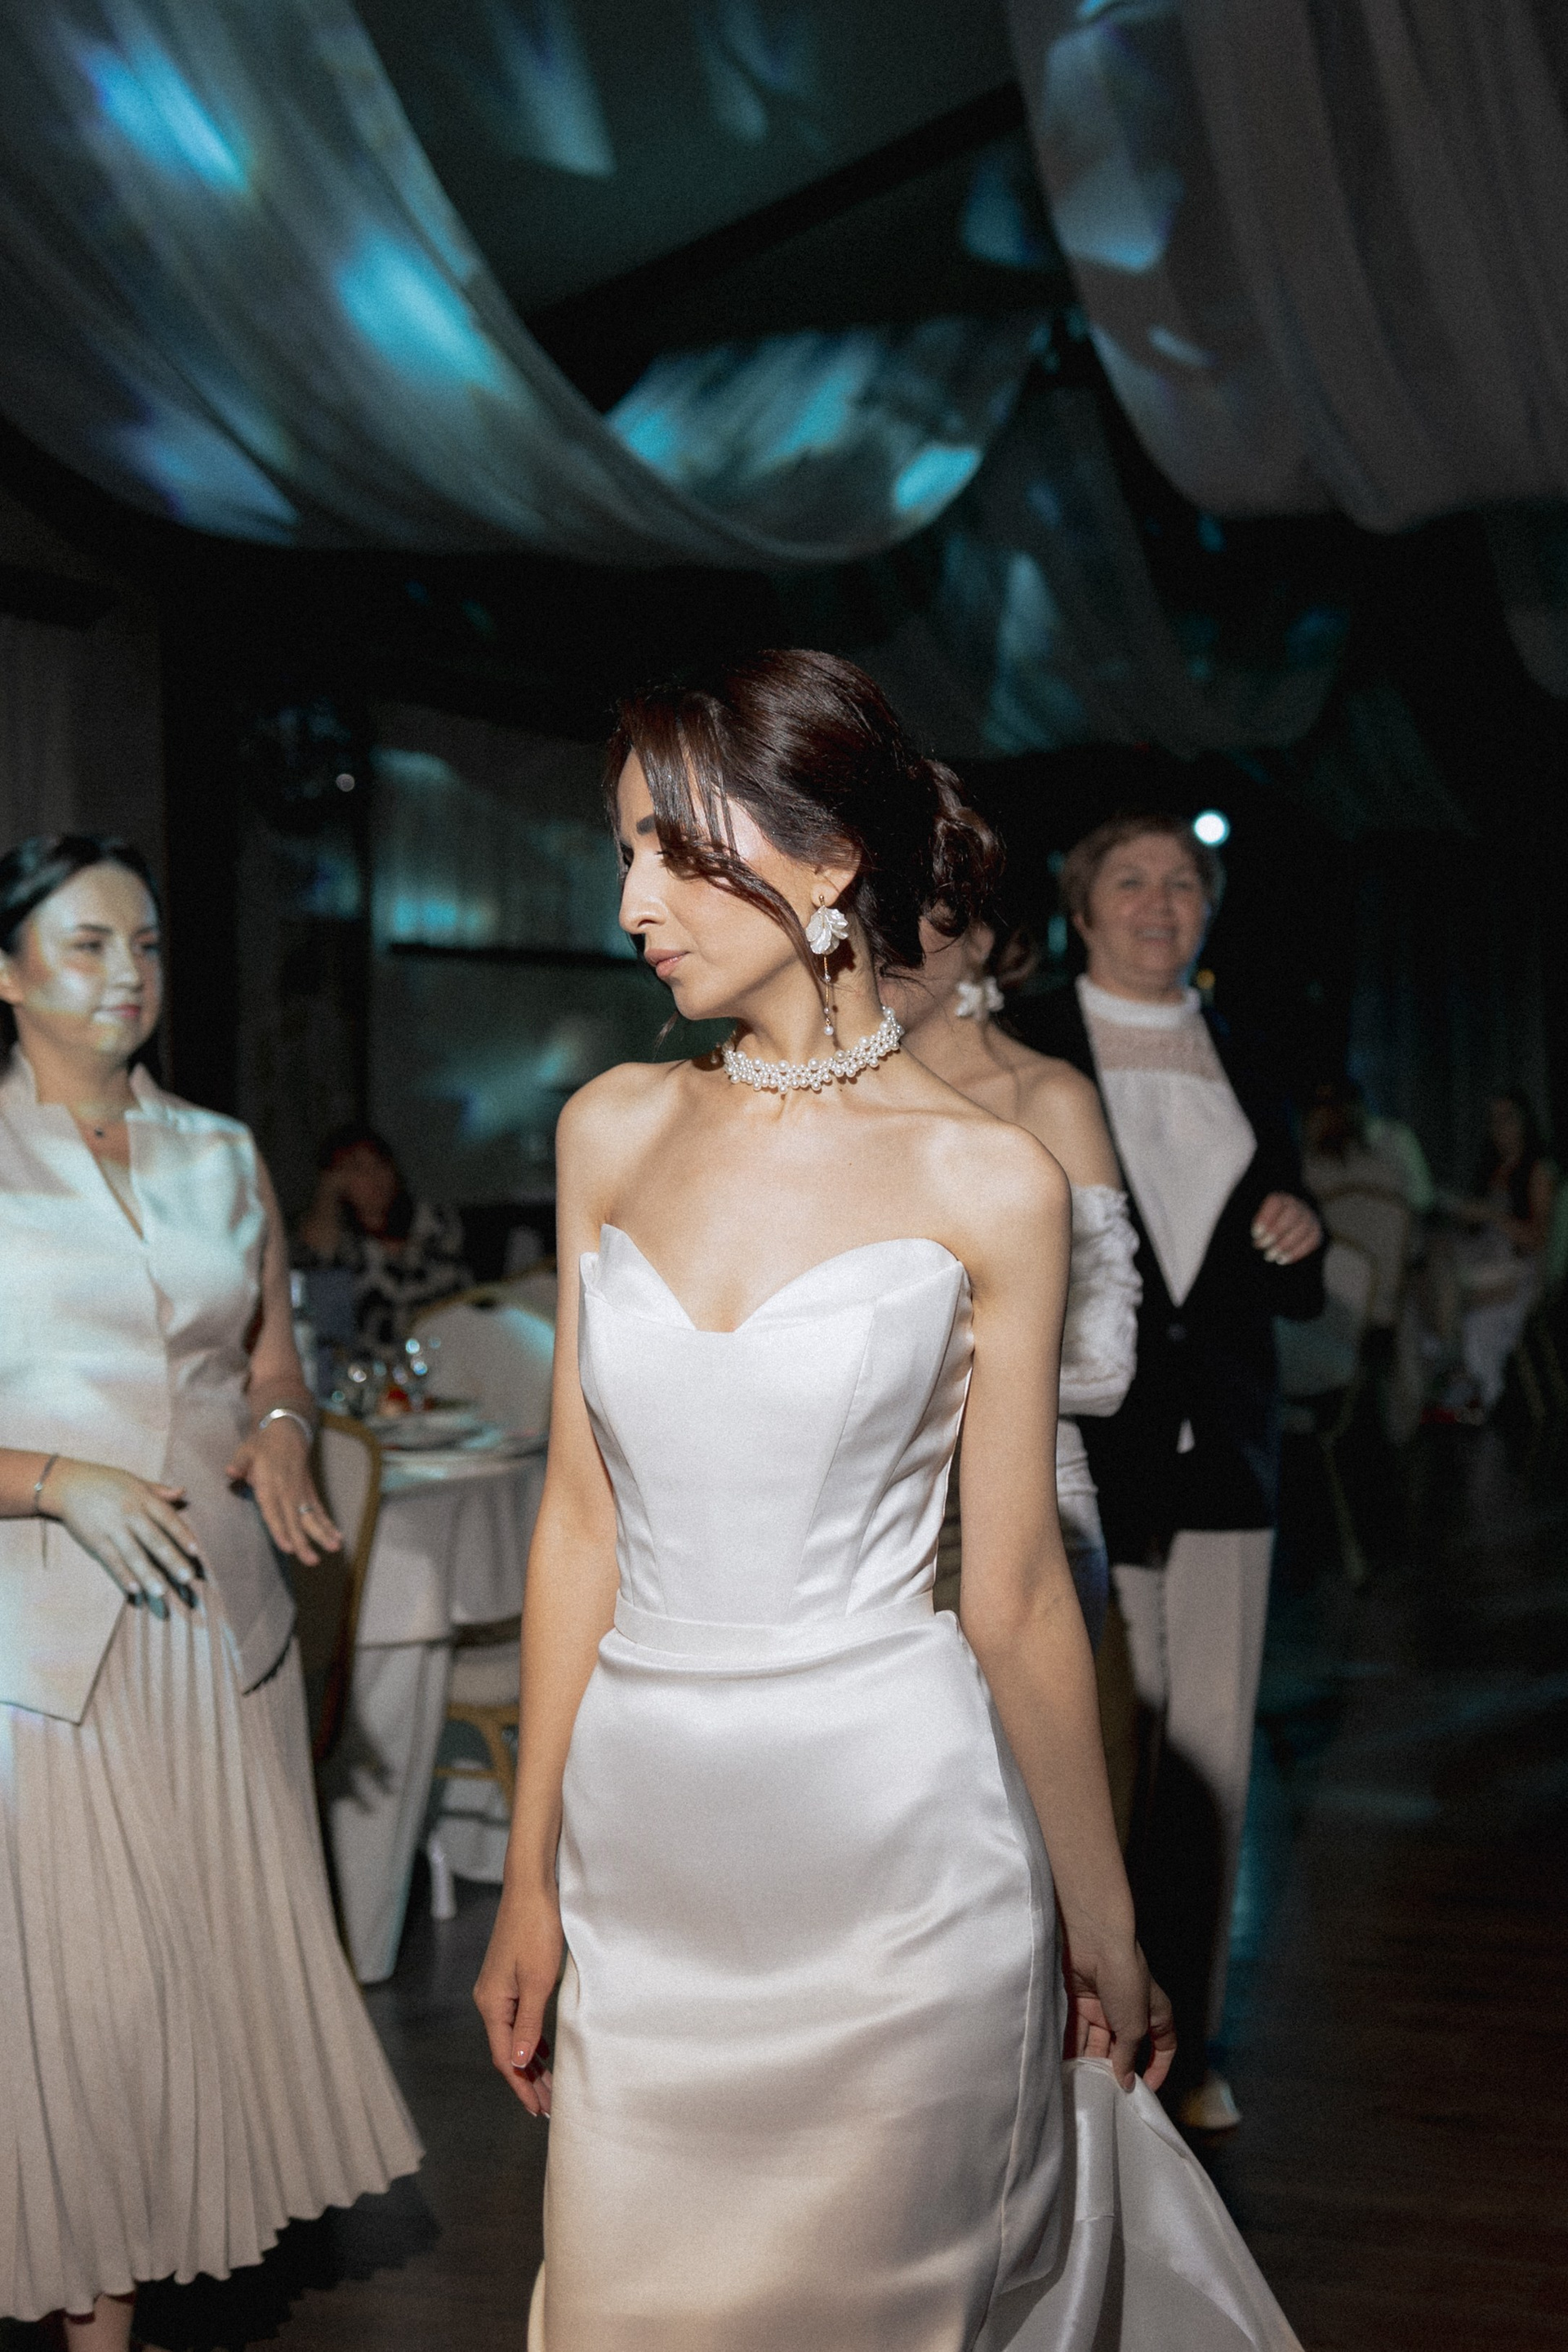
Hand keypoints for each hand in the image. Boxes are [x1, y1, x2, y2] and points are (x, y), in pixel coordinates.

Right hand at [40, 1457, 205, 1615]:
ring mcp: (112, 1528)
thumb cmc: (105, 1481)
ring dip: (148, 1574)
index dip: (183, 1535)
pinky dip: (123, 1575)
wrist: (67, 1483)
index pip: (168, 1519)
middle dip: (172, 1560)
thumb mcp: (134, 1480)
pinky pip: (112, 1560)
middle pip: (155, 1540)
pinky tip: (134, 1589)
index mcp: (143, 1498)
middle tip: (187, 1578)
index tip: (196, 1552)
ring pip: (134, 1555)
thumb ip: (159, 1490)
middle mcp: (130, 1513)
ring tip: (161, 1592)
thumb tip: (183, 1492)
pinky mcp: (96, 1540)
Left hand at [225, 1417, 340, 1562]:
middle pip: (295, 1521)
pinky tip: (337, 1538)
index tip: (288, 1548)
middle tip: (312, 1561)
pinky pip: (319, 1510)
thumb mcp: (246, 1451)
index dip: (280, 1531)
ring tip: (333, 1548)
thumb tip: (230, 1472)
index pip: (274, 1513)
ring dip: (323, 1534)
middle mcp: (287, 1492)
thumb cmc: (262, 1445)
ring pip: (311, 1517)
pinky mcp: (309, 1492)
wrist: (287, 1431)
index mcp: (269, 1485)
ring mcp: (301, 1493)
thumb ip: (239, 1464)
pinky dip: (328, 1523)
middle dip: (304, 1542)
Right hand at [475, 1883, 562, 2116]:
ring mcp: (499, 1987)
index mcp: (492, 2003)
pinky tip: (544, 2049)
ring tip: (549, 2085)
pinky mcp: (510, 1977)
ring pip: (514, 2035)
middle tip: (549, 2104)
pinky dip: (531, 2038)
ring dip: (531, 2060)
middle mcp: (490, 1999)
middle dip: (528, 2079)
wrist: (531, 1887)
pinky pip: (519, 2018)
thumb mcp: (537, 1982)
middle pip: (507, 2050)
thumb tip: (518, 2063)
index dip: (522, 2086)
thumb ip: (528, 2025)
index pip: (504, 2058)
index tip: (538, 2108)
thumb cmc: (536, 1930)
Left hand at [1062, 1933, 1175, 2091]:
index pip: (1163, 2047)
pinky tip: (1067, 2068)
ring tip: (1085, 2086)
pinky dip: (1073, 2048)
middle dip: (1116, 2070)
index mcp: (1155, 2013)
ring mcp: (1104, 2006)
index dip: (1158, 2069)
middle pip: (1125, 2048)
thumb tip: (1125, 2082)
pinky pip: (1077, 2032)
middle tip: (1107, 2095)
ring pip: (1098, 2042)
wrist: (1093, 1942)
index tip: (1145, 2092)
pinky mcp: (1080, 2001)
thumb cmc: (1125, 1978)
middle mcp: (1130, 2010)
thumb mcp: (1134, 2025)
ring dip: (1091, 2062)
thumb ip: (1129, 2056)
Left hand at [1250, 1191, 1321, 1265]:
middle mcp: (1296, 1205)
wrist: (1279, 1231)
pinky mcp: (1315, 1232)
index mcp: (1279, 1199)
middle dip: (1276, 1232)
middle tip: (1260, 1246)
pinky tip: (1282, 1260)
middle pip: (1291, 1214)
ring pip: (1303, 1228)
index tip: (1255, 1234)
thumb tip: (1252, 1235)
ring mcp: (1308, 1218)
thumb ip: (1254, 1227)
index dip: (1266, 1218)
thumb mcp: (1255, 1223)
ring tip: (1269, 1256)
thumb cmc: (1261, 1227)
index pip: (1276, 1202)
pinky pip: (1312, 1240)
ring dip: (1285, 1244)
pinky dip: (1297, 1252)